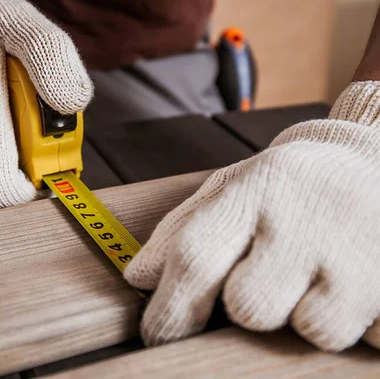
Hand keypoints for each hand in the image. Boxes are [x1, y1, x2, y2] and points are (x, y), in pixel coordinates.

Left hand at [125, 82, 379, 351]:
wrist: (378, 158)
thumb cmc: (291, 185)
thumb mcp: (233, 188)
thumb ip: (182, 230)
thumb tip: (139, 278)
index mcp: (256, 190)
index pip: (196, 257)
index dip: (170, 309)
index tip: (158, 335)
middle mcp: (307, 217)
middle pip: (249, 307)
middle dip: (250, 307)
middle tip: (270, 279)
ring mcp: (363, 249)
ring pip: (313, 330)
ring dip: (308, 316)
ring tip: (318, 279)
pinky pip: (369, 336)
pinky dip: (359, 321)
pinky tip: (357, 284)